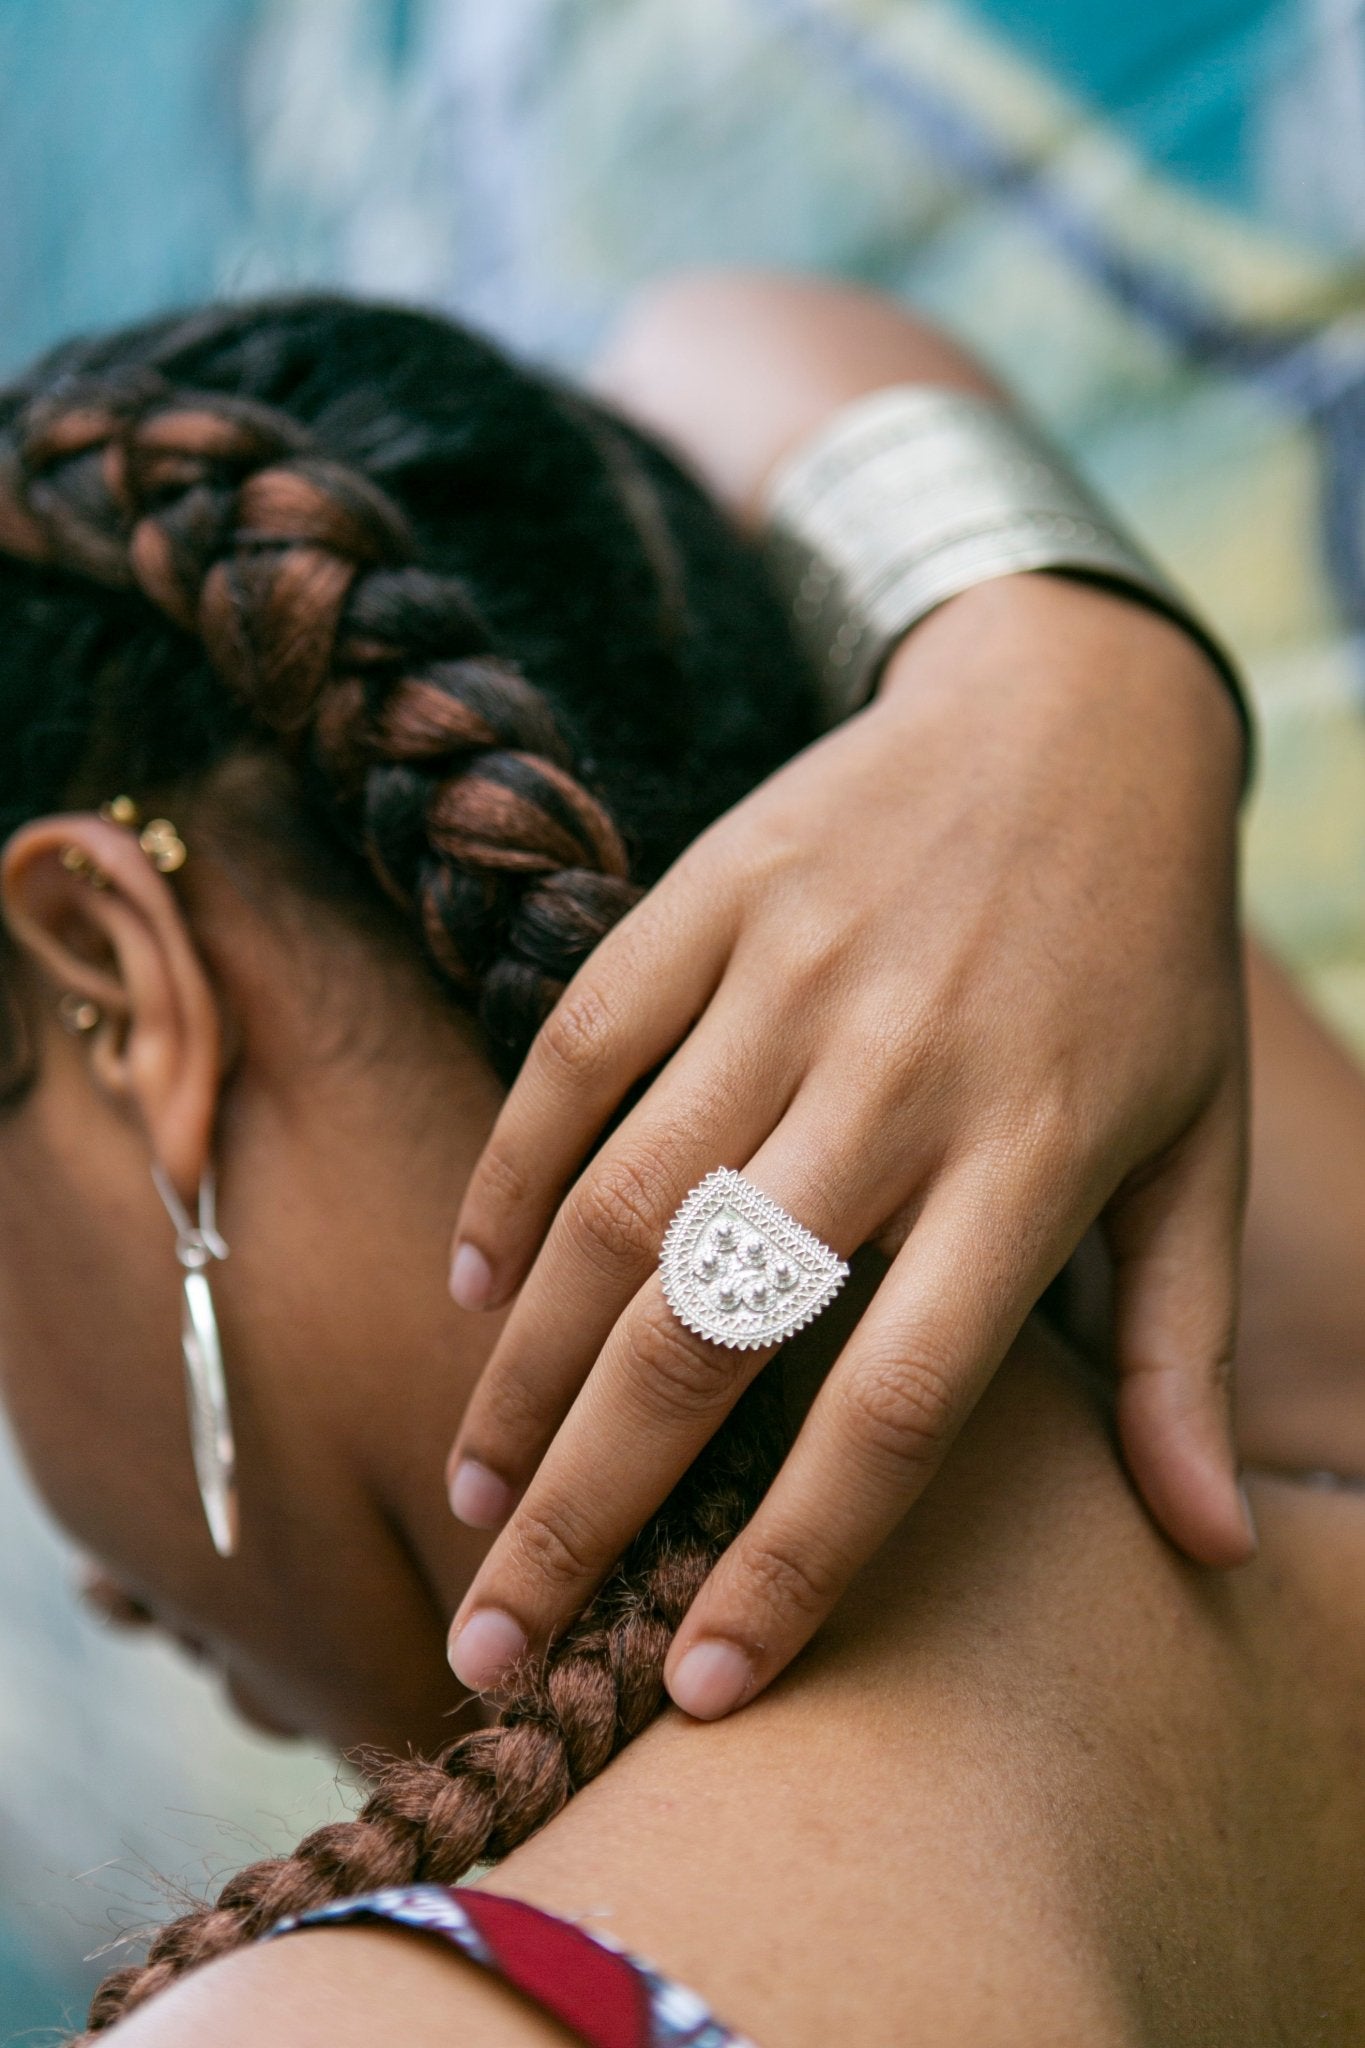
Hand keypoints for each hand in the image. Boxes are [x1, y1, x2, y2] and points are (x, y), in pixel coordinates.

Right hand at [444, 572, 1253, 1719]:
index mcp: (1033, 1159)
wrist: (1071, 716)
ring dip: (525, 1367)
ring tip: (474, 1491)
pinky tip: (469, 1281)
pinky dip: (512, 1174)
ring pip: (621, 1208)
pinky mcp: (710, 896)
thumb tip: (1212, 1545)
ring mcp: (791, 977)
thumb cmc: (1143, 962)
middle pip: (714, 1332)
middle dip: (590, 1504)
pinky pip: (579, 1052)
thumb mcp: (1200, 1146)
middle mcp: (899, 1077)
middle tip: (502, 1636)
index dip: (792, 1563)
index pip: (894, 1411)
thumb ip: (1181, 1345)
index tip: (702, 1683)